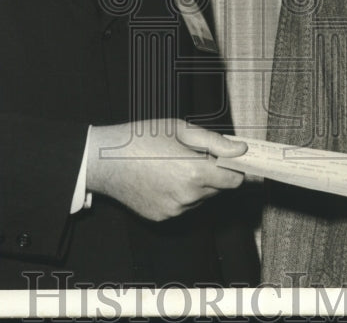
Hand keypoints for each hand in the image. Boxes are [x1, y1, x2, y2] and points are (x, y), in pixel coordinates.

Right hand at [85, 119, 246, 220]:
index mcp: (194, 171)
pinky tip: (162, 178)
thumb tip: (241, 149)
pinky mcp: (162, 217)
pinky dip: (180, 194)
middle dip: (212, 173)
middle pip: (218, 189)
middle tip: (192, 155)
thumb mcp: (180, 129)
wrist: (105, 161)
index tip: (233, 161)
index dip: (236, 169)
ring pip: (200, 198)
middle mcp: (187, 196)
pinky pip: (182, 206)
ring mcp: (174, 210)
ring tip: (173, 165)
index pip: (234, 180)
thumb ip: (215, 141)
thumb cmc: (141, 138)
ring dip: (196, 184)